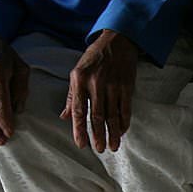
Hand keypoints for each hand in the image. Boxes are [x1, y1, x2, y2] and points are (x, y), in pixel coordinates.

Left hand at [59, 30, 137, 152]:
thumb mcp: (77, 72)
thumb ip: (72, 96)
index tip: (82, 144)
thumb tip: (65, 117)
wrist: (117, 42)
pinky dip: (124, 122)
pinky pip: (126, 108)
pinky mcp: (127, 86)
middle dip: (98, 135)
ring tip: (112, 146)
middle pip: (97, 116)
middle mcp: (96, 84)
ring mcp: (113, 85)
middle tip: (99, 149)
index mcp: (80, 80)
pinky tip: (122, 132)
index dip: (80, 129)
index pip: (79, 110)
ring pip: (113, 115)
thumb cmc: (94, 58)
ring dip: (113, 133)